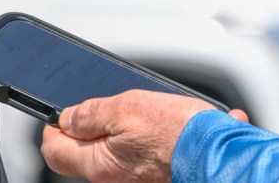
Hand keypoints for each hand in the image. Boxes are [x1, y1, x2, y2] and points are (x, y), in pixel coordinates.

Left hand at [40, 90, 248, 182]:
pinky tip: (166, 117)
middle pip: (82, 150)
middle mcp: (114, 178)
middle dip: (88, 123)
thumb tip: (65, 118)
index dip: (51, 127)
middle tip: (105, 103)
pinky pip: (140, 149)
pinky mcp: (154, 172)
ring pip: (112, 147)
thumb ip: (90, 114)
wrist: (226, 154)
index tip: (58, 110)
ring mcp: (134, 176)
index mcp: (99, 165)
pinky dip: (148, 132)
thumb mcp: (126, 107)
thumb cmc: (179, 131)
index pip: (54, 152)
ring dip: (120, 124)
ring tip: (142, 107)